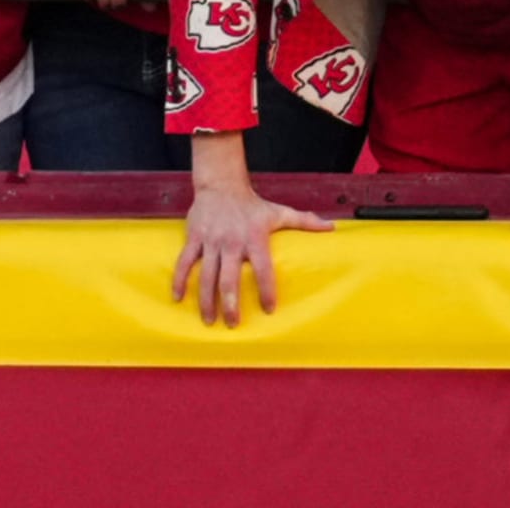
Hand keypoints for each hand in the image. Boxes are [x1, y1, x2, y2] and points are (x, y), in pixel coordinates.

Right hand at [173, 184, 332, 326]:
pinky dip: (179, 280)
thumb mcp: (278, 212)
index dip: (266, 289)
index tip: (269, 309)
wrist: (220, 184)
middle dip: (230, 303)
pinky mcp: (194, 237)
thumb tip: (332, 227)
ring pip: (206, 274)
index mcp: (254, 238)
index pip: (262, 268)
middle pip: (229, 277)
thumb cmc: (251, 204)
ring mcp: (210, 240)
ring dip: (206, 299)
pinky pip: (184, 261)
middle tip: (232, 324)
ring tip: (209, 321)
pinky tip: (178, 298)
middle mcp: (231, 241)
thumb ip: (304, 221)